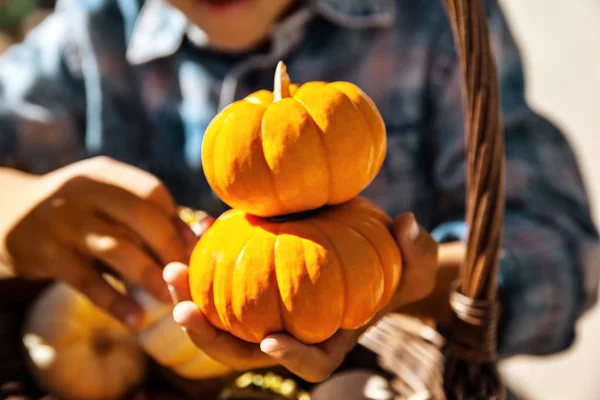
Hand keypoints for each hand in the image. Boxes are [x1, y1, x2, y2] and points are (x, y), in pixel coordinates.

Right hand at [0, 157, 194, 326]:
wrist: (7, 216)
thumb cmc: (76, 212)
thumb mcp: (104, 199)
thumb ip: (147, 214)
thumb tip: (205, 231)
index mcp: (103, 174)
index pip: (152, 192)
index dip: (178, 221)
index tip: (196, 247)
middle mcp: (82, 191)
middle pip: (142, 218)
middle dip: (170, 249)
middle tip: (186, 276)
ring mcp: (62, 222)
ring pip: (118, 249)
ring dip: (149, 277)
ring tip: (169, 300)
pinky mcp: (45, 254)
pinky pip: (87, 282)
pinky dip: (114, 302)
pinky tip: (136, 319)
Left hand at [164, 212, 437, 381]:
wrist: (370, 253)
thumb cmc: (394, 266)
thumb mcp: (414, 260)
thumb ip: (415, 248)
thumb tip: (407, 223)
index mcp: (331, 338)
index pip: (311, 363)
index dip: (290, 359)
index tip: (269, 343)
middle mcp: (295, 331)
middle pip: (247, 352)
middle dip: (213, 340)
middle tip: (186, 311)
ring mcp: (271, 311)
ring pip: (224, 323)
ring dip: (193, 302)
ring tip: (172, 272)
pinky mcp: (256, 286)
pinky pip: (225, 283)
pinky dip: (207, 264)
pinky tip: (197, 233)